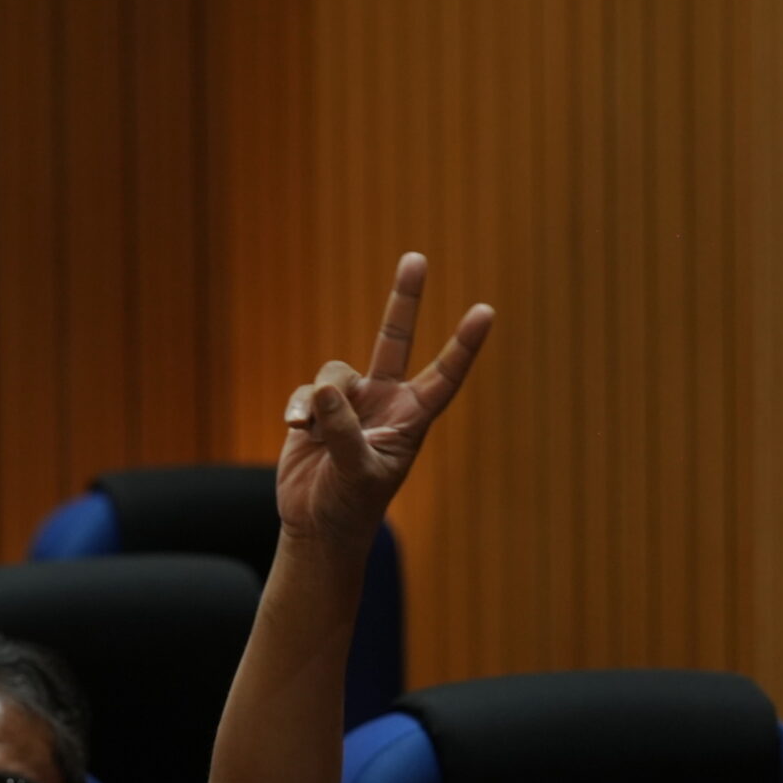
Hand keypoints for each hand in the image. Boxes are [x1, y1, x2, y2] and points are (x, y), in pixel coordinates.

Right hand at [276, 252, 493, 547]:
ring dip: (321, 401)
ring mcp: (352, 402)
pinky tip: (296, 431)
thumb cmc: (349, 507)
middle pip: (395, 339)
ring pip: (335, 373)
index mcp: (411, 420)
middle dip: (404, 299)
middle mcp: (386, 402)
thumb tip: (327, 392)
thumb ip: (344, 433)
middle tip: (417, 258)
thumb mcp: (355, 474)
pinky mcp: (319, 408)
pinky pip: (308, 390)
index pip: (444, 377)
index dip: (463, 345)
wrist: (316, 524)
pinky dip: (300, 409)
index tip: (485, 312)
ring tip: (309, 432)